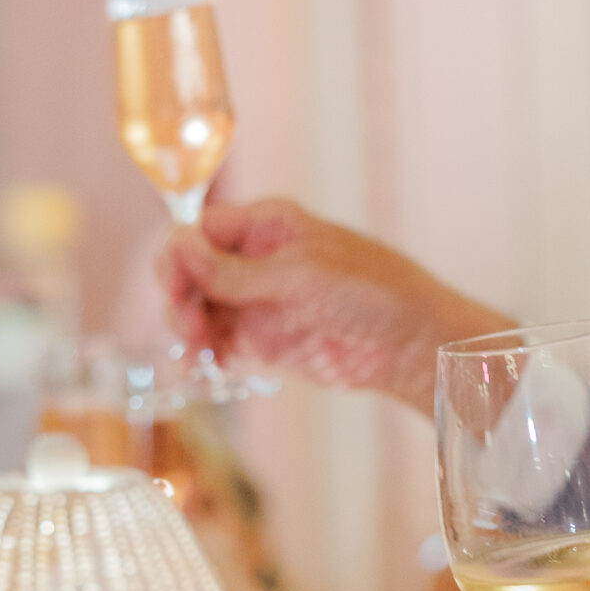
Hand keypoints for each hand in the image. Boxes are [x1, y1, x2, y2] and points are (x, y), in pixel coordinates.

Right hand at [159, 198, 507, 406]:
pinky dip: (206, 353)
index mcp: (266, 224)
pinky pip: (217, 340)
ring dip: (189, 330)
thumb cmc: (372, 292)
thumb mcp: (300, 276)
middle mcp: (255, 258)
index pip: (198, 231)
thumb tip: (180, 248)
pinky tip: (210, 365)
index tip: (178, 294)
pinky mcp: (263, 338)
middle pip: (189, 271)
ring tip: (201, 354)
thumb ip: (236, 271)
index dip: (178, 259)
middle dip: (179, 299)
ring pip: (198, 308)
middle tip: (192, 331)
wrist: (411, 343)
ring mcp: (257, 299)